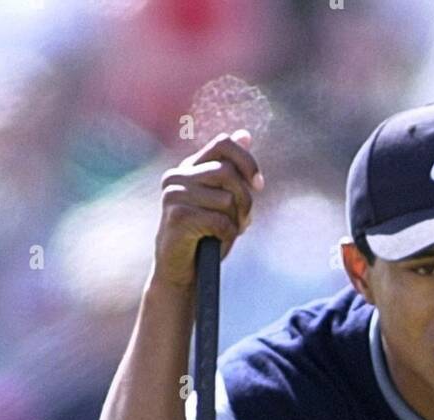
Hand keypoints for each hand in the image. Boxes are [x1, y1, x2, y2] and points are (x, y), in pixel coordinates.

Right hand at [152, 130, 263, 288]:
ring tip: (228, 232)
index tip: (259, 185)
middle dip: (245, 199)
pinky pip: (219, 220)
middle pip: (228, 171)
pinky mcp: (178, 216)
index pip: (223, 144)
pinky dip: (227, 234)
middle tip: (245, 220)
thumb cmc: (205, 238)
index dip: (247, 161)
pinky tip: (218, 241)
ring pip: (226, 197)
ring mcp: (174, 195)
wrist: (182, 273)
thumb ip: (233, 172)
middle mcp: (177, 176)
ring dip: (236, 220)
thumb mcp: (224, 201)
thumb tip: (245, 134)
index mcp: (189, 168)